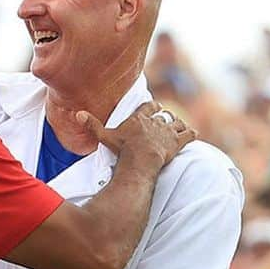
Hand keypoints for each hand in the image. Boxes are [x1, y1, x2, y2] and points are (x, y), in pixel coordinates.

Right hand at [78, 101, 195, 172]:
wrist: (140, 161)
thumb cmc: (123, 151)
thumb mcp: (105, 137)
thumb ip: (92, 125)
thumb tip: (77, 114)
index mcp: (140, 118)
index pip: (149, 106)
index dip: (152, 107)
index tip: (154, 108)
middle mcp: (156, 122)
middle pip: (165, 113)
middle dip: (166, 116)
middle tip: (166, 120)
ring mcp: (168, 131)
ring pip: (178, 122)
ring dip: (178, 124)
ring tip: (178, 127)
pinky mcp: (178, 142)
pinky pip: (189, 134)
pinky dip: (191, 134)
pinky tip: (192, 135)